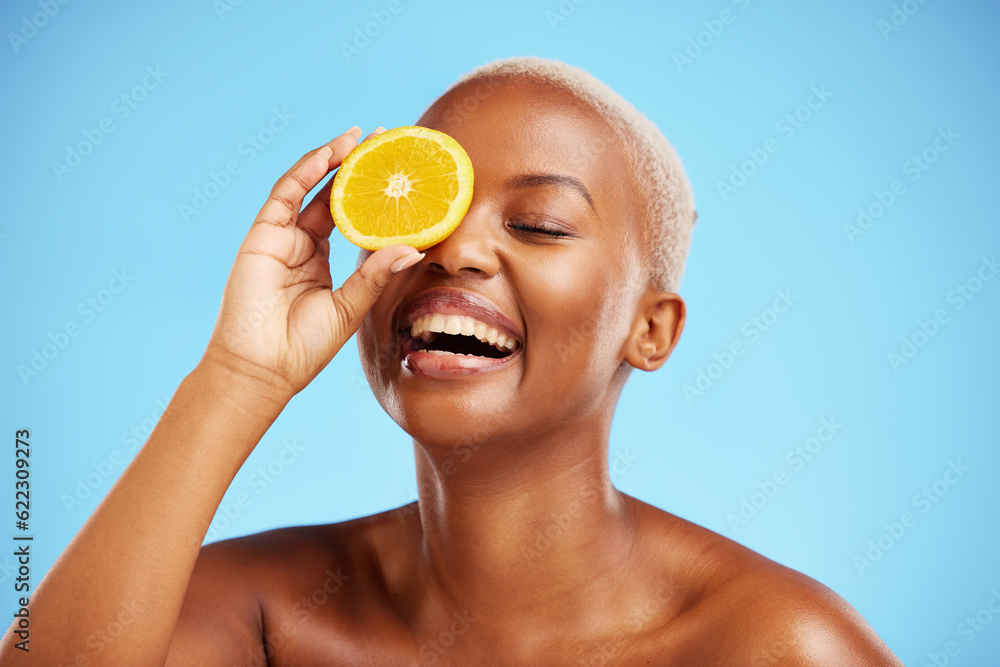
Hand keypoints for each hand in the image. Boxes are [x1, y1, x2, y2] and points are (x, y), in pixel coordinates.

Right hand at [201, 126, 423, 403]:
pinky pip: (286, 194)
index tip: (398, 172)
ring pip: (310, 188)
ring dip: (332, 159)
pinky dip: (306, 171)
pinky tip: (328, 154)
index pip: (352, 219)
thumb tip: (415, 249)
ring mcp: (282, 238)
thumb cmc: (305, 347)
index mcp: (323, 264)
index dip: (373, 195)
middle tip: (384, 140)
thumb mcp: (351, 306)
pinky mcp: (263, 234)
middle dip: (356, 167)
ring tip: (359, 136)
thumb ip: (376, 275)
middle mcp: (302, 246)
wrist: (263, 367)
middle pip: (333, 196)